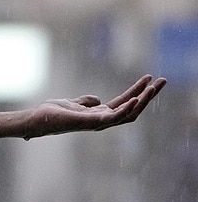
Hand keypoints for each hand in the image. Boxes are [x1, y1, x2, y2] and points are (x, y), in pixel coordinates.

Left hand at [28, 74, 165, 137]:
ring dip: (142, 101)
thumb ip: (86, 102)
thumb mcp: (73, 103)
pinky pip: (113, 118)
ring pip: (127, 114)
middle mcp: (102, 120)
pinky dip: (125, 109)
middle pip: (133, 109)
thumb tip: (97, 99)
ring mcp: (97, 123)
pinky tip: (134, 100)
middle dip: (149, 95)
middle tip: (163, 80)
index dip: (139, 91)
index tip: (151, 78)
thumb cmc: (53, 113)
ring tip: (153, 87)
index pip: (125, 103)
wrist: (37, 119)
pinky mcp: (89, 122)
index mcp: (100, 114)